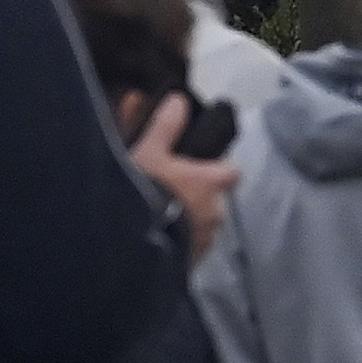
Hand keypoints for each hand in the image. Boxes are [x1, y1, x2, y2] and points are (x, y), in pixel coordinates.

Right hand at [128, 91, 237, 264]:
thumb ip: (166, 126)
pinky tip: (160, 239)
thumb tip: (179, 101)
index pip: (232, 172)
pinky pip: (192, 248)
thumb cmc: (145, 191)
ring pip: (204, 225)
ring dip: (190, 221)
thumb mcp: (149, 152)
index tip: (202, 167)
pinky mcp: (192, 262)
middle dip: (199, 197)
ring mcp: (206, 240)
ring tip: (161, 218)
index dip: (219, 169)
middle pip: (215, 200)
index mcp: (211, 183)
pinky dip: (181, 242)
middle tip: (171, 193)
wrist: (130, 242)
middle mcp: (216, 213)